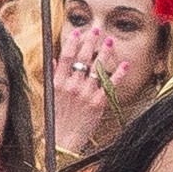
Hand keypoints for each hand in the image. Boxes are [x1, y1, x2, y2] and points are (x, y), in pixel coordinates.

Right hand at [48, 40, 112, 159]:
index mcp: (58, 84)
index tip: (78, 32)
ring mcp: (86, 94)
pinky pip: (110, 84)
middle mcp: (72, 86)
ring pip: (98, 67)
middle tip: (97, 29)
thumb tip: (53, 60)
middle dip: (90, 41)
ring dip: (105, 52)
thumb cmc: (54, 121)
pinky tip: (124, 64)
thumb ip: (53, 77)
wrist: (62, 142)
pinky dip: (118, 73)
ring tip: (110, 41)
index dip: (72, 42)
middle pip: (83, 58)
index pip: (66, 57)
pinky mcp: (98, 102)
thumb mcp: (49, 98)